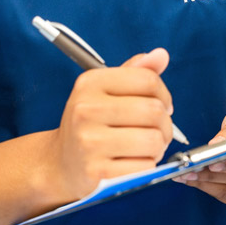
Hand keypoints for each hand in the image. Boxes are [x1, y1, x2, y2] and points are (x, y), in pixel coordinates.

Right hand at [49, 48, 172, 200]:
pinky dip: (147, 166)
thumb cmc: (89, 123)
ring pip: (153, 140)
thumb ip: (135, 72)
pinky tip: (133, 162)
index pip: (146, 79)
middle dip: (165, 124)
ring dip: (159, 146)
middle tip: (157, 130)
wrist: (60, 162)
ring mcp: (89, 140)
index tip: (162, 105)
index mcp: (90, 82)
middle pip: (154, 110)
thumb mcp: (105, 90)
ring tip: (146, 147)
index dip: (164, 94)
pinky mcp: (95, 170)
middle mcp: (86, 108)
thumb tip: (161, 55)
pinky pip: (145, 166)